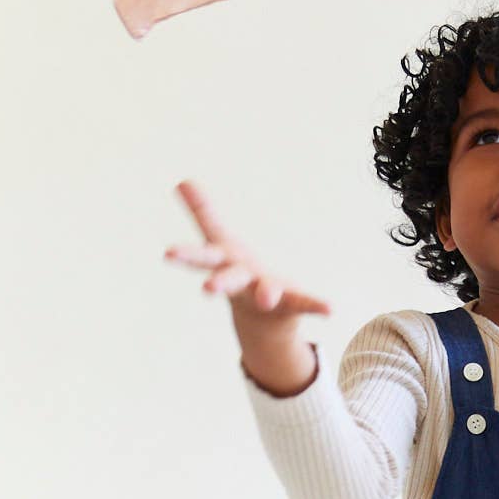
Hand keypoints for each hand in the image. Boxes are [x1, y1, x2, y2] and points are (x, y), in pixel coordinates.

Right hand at [164, 180, 331, 342]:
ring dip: (265, 294)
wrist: (261, 319)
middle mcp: (243, 282)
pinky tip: (330, 308)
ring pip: (265, 292)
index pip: (203, 257)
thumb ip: (204, 212)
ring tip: (266, 298)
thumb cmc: (237, 271)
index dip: (186, 255)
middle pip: (229, 279)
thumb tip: (182, 180)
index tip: (168, 253)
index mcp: (226, 264)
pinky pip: (303, 303)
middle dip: (219, 282)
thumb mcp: (221, 238)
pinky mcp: (291, 303)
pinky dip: (316, 305)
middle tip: (208, 290)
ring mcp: (266, 294)